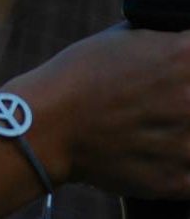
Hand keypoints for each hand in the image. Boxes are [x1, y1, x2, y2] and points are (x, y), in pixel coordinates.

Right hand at [4, 26, 189, 198]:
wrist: (42, 126)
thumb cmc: (74, 77)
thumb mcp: (124, 39)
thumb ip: (167, 42)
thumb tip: (184, 44)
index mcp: (185, 56)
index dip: (187, 64)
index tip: (177, 75)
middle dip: (181, 100)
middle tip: (158, 104)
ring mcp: (188, 143)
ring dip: (182, 133)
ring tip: (150, 128)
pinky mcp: (177, 179)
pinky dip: (179, 165)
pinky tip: (154, 154)